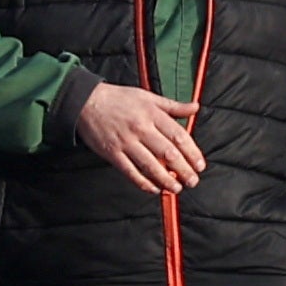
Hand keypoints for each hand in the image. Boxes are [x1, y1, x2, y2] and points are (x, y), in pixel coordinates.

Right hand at [70, 83, 207, 194]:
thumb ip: (173, 106)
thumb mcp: (148, 96)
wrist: (86, 102)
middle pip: (168, 153)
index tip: (200, 165)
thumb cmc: (119, 98)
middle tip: (193, 181)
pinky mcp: (112, 153)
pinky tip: (154, 189)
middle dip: (183, 170)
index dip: (192, 153)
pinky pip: (130, 172)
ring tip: (177, 188)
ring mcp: (126, 142)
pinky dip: (143, 183)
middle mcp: (141, 128)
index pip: (178, 136)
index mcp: (152, 113)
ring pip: (151, 165)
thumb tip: (195, 107)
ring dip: (166, 180)